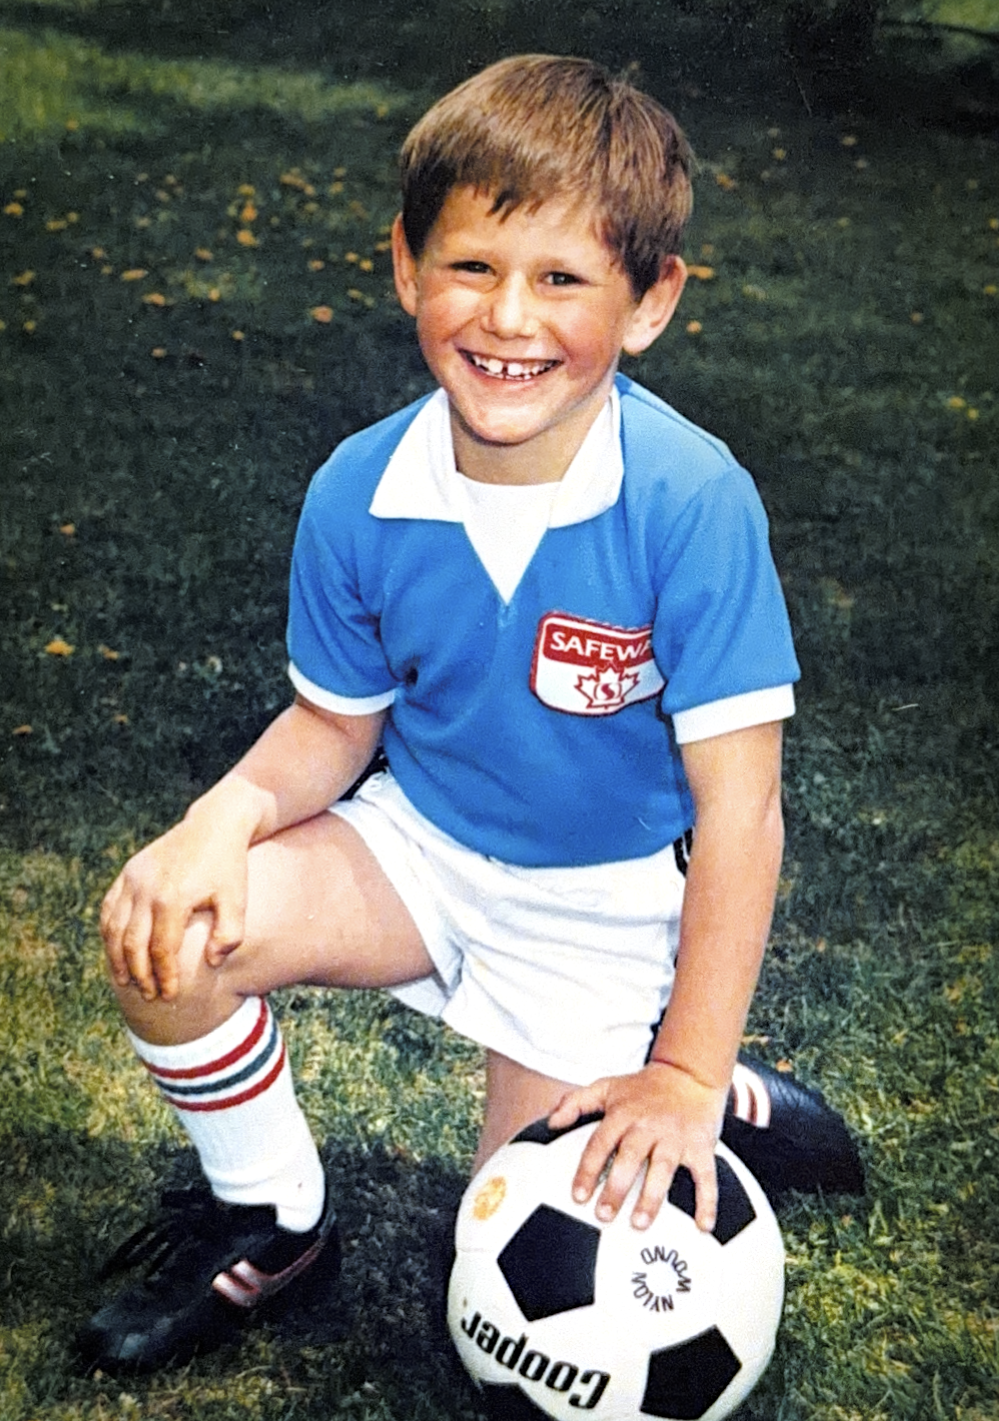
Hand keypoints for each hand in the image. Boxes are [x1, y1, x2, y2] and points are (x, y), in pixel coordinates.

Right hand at [100, 811, 249, 1001]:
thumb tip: (211, 963)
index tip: (170, 995)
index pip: (162, 950)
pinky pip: (109, 908)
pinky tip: (116, 951)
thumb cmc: (229, 866)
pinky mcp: (129, 871)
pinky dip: (108, 932)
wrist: (216, 824)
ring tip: (127, 982)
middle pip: (133, 944)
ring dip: (118, 958)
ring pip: (114, 928)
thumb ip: (229, 935)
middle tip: (149, 995)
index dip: (165, 976)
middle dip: (140, 975)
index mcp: (173, 898)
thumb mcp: (237, 900)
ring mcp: (134, 878)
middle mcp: (147, 889)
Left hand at [547, 1061, 727, 1232]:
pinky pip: (705, 1176)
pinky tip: (703, 1226)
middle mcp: (648, 1125)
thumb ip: (575, 1102)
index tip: (578, 1196)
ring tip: (639, 1223)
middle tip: (604, 1215)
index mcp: (623, 1113)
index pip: (600, 1143)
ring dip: (652, 1198)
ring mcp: (675, 1136)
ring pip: (663, 1168)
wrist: (688, 1075)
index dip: (588, 1170)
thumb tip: (551, 1122)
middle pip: (629, 1158)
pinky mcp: (701, 1145)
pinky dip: (707, 1201)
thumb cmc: (642, 1088)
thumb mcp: (606, 1087)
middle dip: (616, 1188)